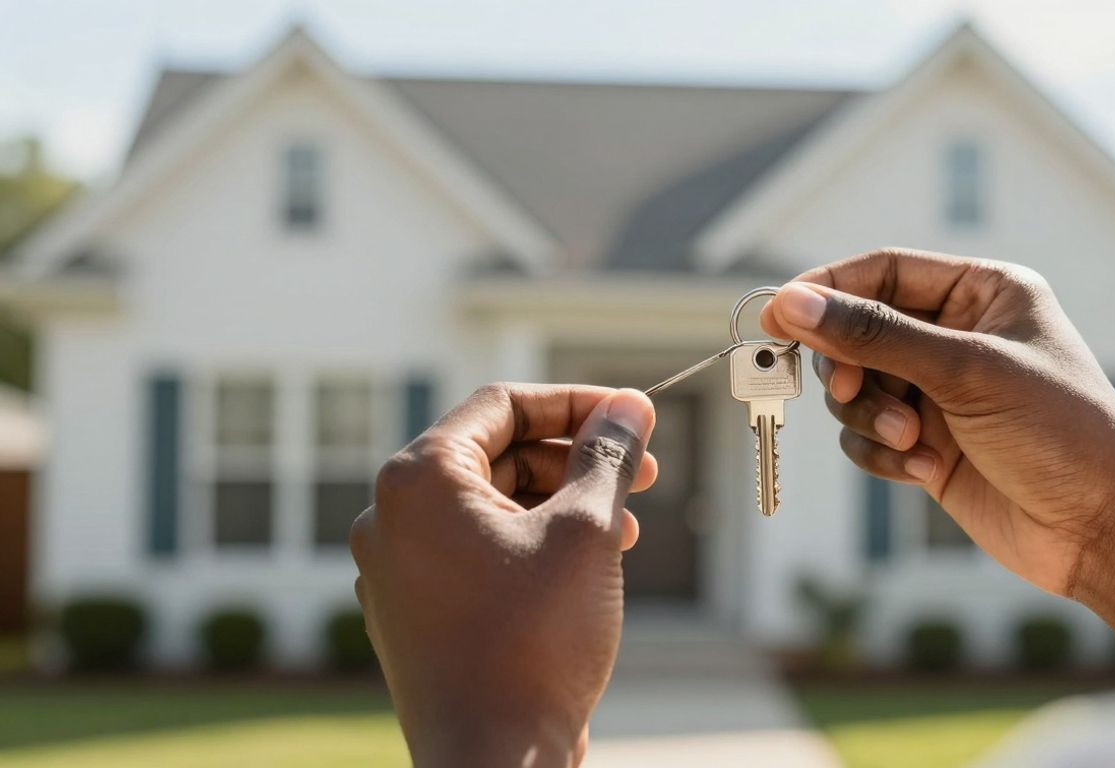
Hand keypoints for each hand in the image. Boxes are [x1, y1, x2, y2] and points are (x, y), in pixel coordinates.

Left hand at [350, 384, 656, 766]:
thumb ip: (607, 456)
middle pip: (495, 453)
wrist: (495, 762)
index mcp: (417, 480)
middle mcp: (390, 516)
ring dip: (560, 503)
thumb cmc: (534, 645)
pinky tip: (583, 568)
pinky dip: (529, 544)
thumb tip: (628, 408)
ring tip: (624, 530)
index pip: (502, 406)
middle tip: (642, 474)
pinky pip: (474, 550)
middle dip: (575, 458)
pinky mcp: (412, 611)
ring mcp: (396, 568)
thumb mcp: (586, 531)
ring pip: (489, 504)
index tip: (633, 416)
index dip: (577, 402)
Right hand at [760, 249, 1114, 595]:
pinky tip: (927, 472)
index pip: (883, 271)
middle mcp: (958, 336)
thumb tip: (792, 303)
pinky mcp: (928, 445)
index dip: (827, 291)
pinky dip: (883, 454)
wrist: (1102, 531)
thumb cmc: (1059, 433)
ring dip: (871, 417)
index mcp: (984, 292)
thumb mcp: (964, 371)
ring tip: (914, 442)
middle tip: (849, 391)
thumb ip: (873, 335)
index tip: (778, 316)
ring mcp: (941, 393)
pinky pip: (868, 437)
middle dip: (851, 369)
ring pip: (856, 389)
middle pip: (857, 331)